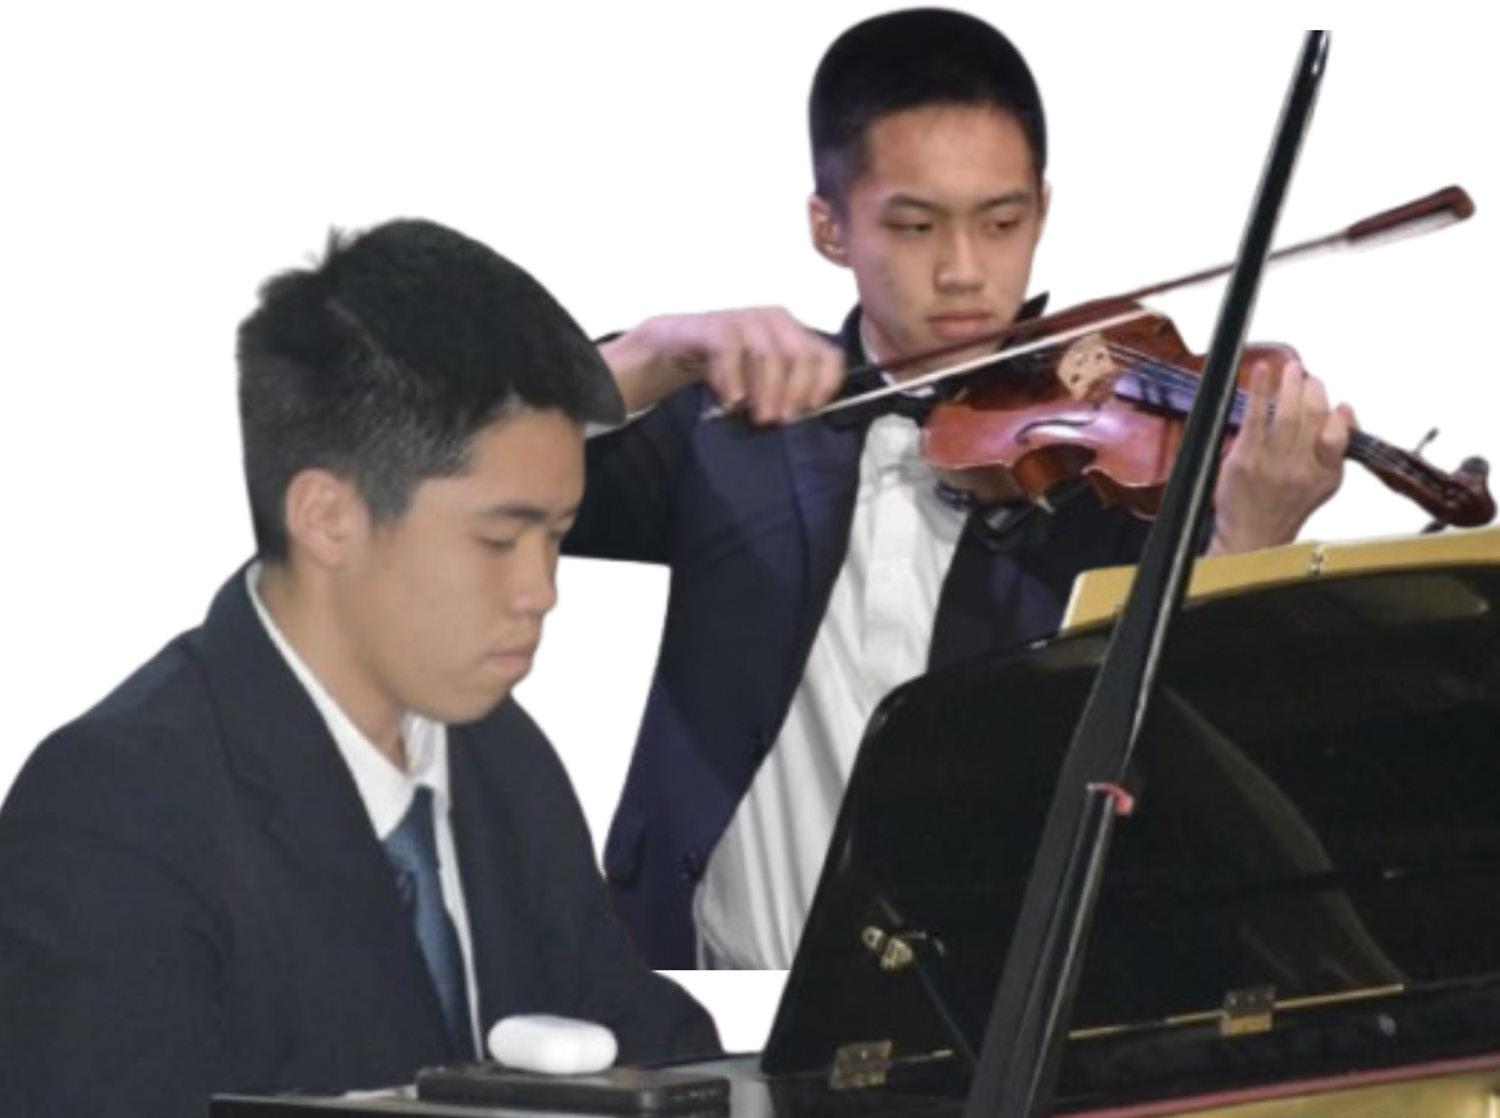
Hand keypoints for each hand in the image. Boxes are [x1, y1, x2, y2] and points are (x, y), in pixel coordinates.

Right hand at [600, 307, 844, 422]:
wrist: (674, 348)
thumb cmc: (724, 368)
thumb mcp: (760, 383)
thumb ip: (784, 394)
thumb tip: (802, 419)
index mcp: (794, 334)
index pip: (827, 354)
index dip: (825, 383)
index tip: (812, 410)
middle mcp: (775, 321)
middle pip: (801, 354)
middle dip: (794, 391)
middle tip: (780, 420)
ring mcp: (745, 319)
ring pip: (769, 352)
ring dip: (767, 389)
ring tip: (759, 416)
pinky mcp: (714, 325)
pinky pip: (730, 348)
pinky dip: (734, 377)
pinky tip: (733, 399)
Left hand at [1209, 352, 1354, 554]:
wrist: (1250, 535)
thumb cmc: (1284, 505)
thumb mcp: (1323, 484)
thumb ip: (1336, 448)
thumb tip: (1346, 410)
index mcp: (1326, 474)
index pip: (1339, 437)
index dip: (1340, 415)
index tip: (1336, 401)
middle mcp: (1301, 469)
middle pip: (1313, 418)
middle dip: (1312, 390)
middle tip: (1307, 376)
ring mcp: (1271, 463)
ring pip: (1287, 414)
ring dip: (1289, 384)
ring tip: (1291, 368)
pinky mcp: (1245, 458)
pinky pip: (1254, 416)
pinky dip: (1258, 389)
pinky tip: (1261, 371)